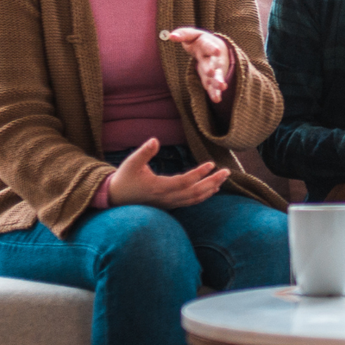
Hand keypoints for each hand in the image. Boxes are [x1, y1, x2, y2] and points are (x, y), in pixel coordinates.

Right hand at [106, 138, 228, 207]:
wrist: (117, 198)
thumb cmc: (125, 178)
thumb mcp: (131, 163)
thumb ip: (144, 152)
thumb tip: (155, 140)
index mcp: (159, 188)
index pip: (185, 182)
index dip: (199, 174)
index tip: (211, 164)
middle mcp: (167, 198)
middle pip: (195, 192)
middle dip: (212, 182)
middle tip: (227, 171)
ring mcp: (169, 203)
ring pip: (195, 199)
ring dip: (211, 189)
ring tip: (223, 179)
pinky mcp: (170, 205)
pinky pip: (191, 202)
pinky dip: (203, 196)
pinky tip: (212, 189)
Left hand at [163, 27, 234, 103]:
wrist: (216, 48)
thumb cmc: (199, 41)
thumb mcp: (191, 35)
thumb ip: (182, 34)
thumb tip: (170, 36)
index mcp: (208, 44)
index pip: (209, 46)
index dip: (212, 48)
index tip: (216, 51)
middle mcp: (214, 57)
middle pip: (214, 62)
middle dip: (213, 67)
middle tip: (211, 72)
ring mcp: (215, 68)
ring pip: (217, 75)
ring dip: (218, 81)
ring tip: (222, 87)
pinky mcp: (213, 79)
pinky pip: (214, 86)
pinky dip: (215, 92)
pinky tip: (217, 99)